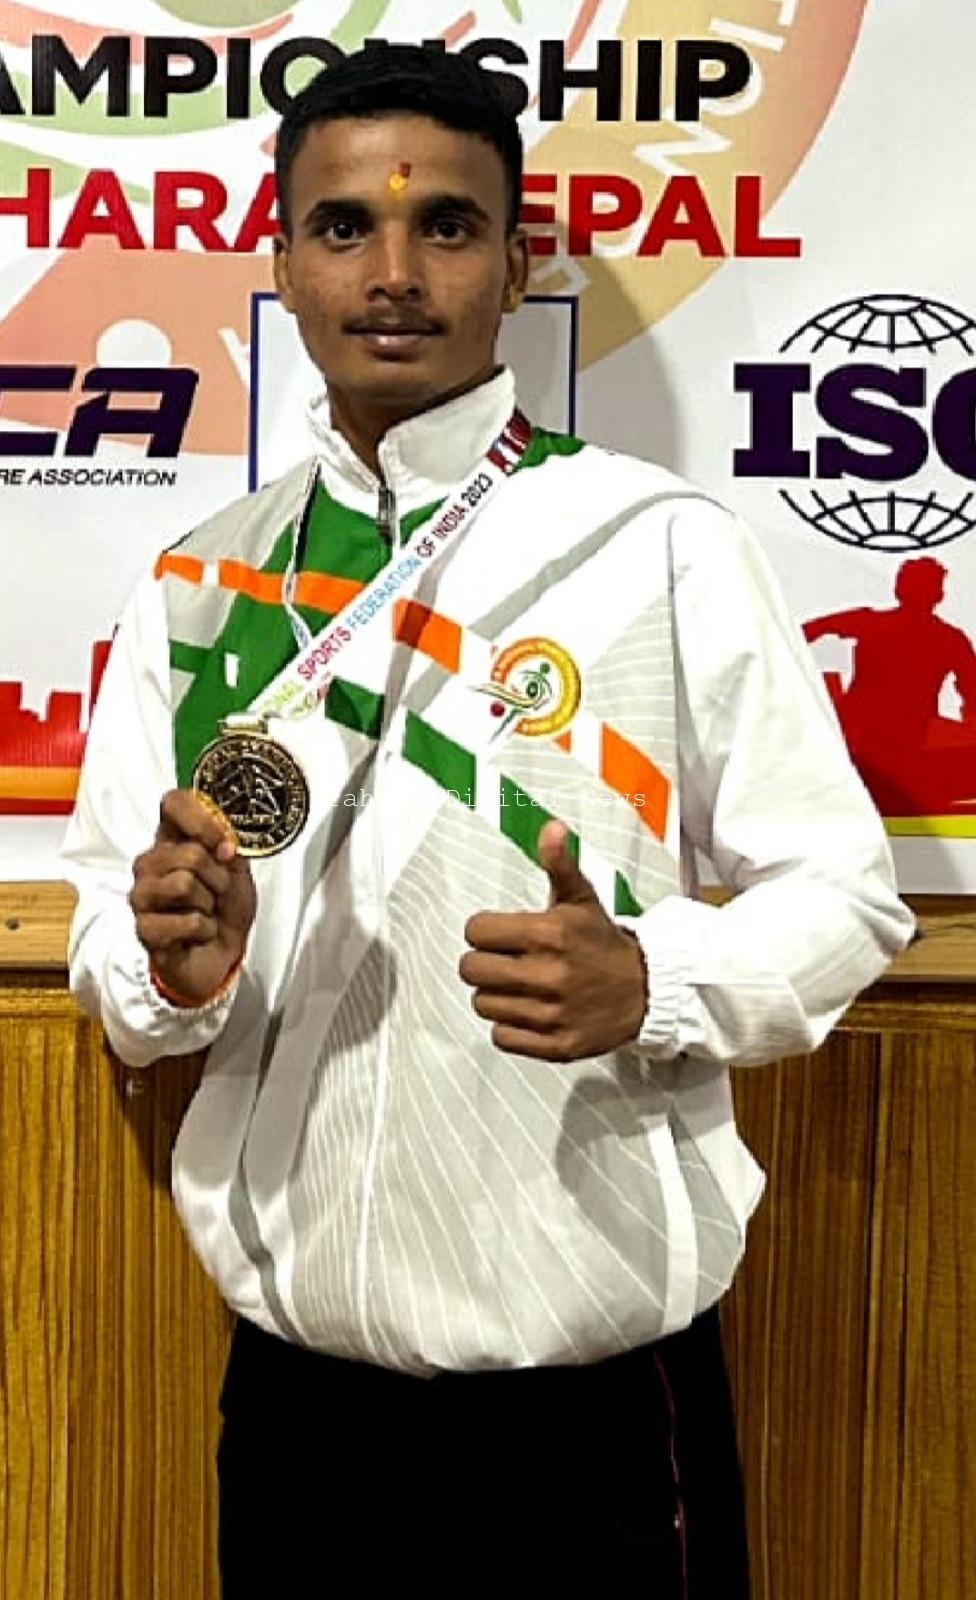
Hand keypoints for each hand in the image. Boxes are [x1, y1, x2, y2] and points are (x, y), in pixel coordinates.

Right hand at [129, 790, 256, 1005]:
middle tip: (218, 896)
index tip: (225, 846)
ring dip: (210, 905)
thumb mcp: (237, 872)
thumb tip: (222, 846)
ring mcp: (142, 895)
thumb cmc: (226, 910)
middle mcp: (150, 863)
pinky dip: (204, 930)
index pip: (173, 802)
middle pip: (191, 852)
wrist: (222, 956)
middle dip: (219, 879)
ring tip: (207, 914)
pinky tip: (198, 934)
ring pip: (185, 884)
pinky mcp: (143, 928)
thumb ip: (228, 849)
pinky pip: (186, 920)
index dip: (203, 820)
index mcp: (171, 840)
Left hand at [459, 820, 647, 1061]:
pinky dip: (511, 1027)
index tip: (503, 934)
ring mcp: (550, 1014)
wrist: (645, 991)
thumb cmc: (602, 943)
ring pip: (482, 1004)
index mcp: (548, 934)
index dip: (486, 930)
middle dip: (484, 962)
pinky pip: (501, 1037)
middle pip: (470, 970)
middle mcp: (547, 975)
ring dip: (497, 995)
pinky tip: (531, 1010)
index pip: (475, 931)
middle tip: (507, 961)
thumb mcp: (581, 899)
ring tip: (523, 986)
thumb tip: (551, 827)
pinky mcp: (555, 1045)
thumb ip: (559, 863)